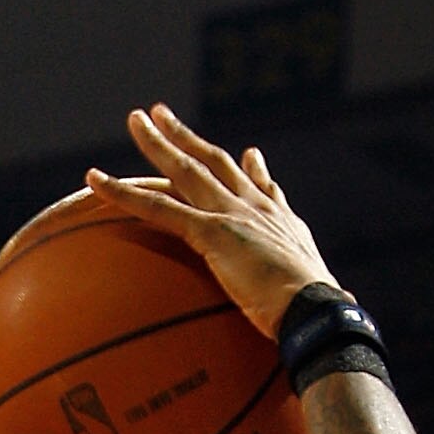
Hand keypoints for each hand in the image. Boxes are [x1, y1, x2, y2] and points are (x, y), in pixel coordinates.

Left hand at [89, 104, 336, 340]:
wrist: (314, 312)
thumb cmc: (317, 319)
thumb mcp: (316, 298)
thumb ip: (314, 290)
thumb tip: (337, 306)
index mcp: (279, 221)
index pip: (259, 187)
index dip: (250, 169)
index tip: (246, 155)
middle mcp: (253, 206)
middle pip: (213, 161)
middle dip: (187, 137)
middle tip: (162, 114)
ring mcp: (230, 214)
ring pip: (185, 170)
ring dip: (157, 144)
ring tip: (135, 120)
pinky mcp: (211, 232)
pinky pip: (157, 208)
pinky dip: (123, 194)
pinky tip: (96, 181)